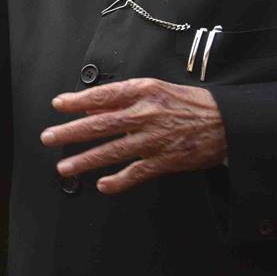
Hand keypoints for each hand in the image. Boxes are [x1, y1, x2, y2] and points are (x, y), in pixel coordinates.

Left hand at [41, 78, 226, 194]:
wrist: (227, 122)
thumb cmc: (188, 103)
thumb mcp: (155, 89)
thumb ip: (122, 97)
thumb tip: (90, 106)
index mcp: (143, 92)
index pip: (103, 96)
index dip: (77, 101)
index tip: (58, 105)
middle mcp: (146, 114)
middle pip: (101, 124)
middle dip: (71, 132)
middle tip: (49, 138)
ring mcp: (155, 139)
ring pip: (113, 151)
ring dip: (86, 160)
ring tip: (64, 167)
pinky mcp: (166, 160)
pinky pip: (137, 172)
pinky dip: (118, 181)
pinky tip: (102, 186)